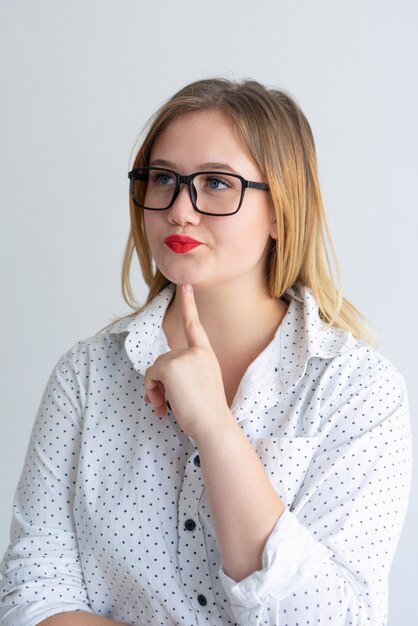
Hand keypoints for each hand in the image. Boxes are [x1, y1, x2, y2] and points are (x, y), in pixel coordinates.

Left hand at [143, 284, 232, 438]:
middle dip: (160, 381)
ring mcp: (184, 357)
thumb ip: (186, 372)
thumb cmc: (208, 413)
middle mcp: (196, 352)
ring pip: (156, 368)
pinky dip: (150, 390)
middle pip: (165, 359)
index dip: (189, 303)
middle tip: (165, 404)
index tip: (185, 283)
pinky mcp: (171, 366)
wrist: (213, 425)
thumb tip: (160, 376)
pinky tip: (161, 404)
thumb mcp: (201, 385)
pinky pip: (150, 375)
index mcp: (206, 354)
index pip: (194, 325)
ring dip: (155, 389)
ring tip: (165, 407)